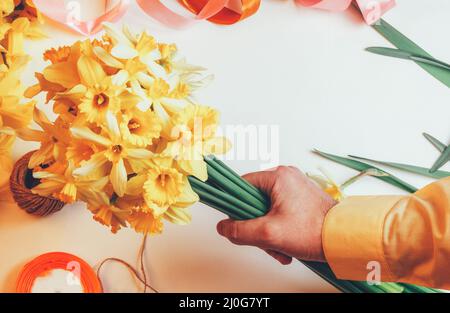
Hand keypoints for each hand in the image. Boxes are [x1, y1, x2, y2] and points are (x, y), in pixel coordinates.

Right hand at [216, 166, 336, 263]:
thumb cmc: (313, 232)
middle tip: (264, 241)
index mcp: (278, 176)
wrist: (343, 240)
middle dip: (256, 225)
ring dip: (268, 231)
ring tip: (279, 248)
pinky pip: (280, 213)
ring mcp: (296, 187)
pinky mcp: (302, 199)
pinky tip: (286, 245)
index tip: (237, 223)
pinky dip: (279, 229)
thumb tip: (223, 227)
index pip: (242, 185)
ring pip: (267, 210)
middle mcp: (287, 177)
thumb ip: (240, 230)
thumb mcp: (269, 233)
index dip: (236, 206)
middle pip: (254, 201)